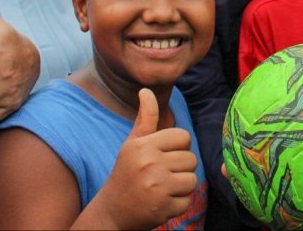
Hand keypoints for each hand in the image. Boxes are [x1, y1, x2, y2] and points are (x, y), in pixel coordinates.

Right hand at [94, 89, 197, 228]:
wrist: (111, 212)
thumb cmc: (126, 172)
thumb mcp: (133, 143)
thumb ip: (145, 117)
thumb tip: (146, 90)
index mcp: (144, 145)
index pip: (183, 136)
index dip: (178, 147)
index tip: (164, 155)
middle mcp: (150, 164)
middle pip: (191, 159)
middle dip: (180, 168)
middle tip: (161, 175)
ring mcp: (157, 187)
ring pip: (192, 179)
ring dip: (181, 186)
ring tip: (162, 188)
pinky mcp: (163, 208)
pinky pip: (187, 200)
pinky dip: (177, 203)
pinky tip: (161, 202)